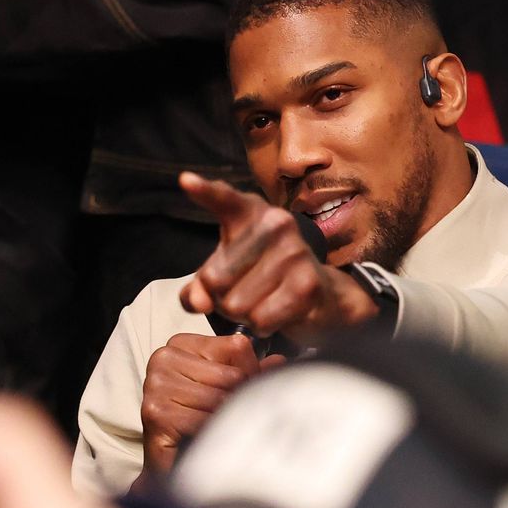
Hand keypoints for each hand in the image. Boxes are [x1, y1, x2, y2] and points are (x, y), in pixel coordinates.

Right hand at [140, 333, 284, 477]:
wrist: (170, 461)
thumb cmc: (194, 419)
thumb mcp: (223, 387)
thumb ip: (249, 371)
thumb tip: (279, 362)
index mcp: (181, 344)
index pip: (237, 348)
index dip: (248, 373)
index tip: (235, 391)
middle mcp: (163, 358)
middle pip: (230, 375)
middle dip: (235, 399)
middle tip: (225, 414)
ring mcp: (156, 384)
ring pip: (219, 398)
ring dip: (222, 417)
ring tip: (213, 425)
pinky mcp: (156, 411)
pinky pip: (203, 419)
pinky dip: (209, 431)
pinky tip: (202, 435)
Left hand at [178, 172, 376, 340]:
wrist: (321, 294)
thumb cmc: (262, 277)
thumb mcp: (224, 276)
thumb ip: (199, 288)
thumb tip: (198, 303)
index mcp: (249, 212)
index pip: (224, 200)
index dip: (205, 192)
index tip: (185, 181)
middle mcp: (275, 223)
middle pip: (215, 279)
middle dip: (221, 299)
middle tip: (244, 291)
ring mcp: (294, 251)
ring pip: (236, 304)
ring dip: (243, 314)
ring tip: (264, 301)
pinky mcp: (307, 283)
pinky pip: (260, 319)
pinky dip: (262, 326)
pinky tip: (278, 313)